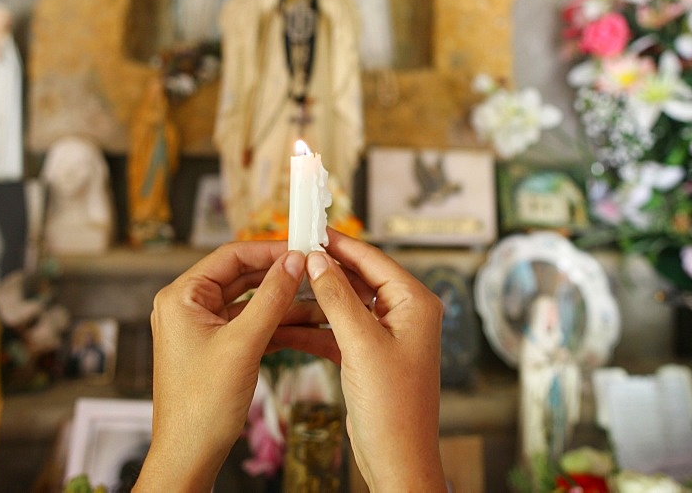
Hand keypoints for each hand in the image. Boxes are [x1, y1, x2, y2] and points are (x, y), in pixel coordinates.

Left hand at [134, 241, 306, 491]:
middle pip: (242, 277)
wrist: (190, 455)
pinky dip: (278, 324)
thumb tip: (294, 262)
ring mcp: (204, 328)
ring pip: (251, 302)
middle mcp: (189, 307)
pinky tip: (307, 323)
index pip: (231, 257)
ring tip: (319, 300)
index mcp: (181, 297)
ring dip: (284, 302)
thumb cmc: (201, 405)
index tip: (302, 248)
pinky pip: (252, 325)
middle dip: (281, 276)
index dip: (269, 251)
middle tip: (315, 270)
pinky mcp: (218, 348)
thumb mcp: (243, 344)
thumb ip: (271, 298)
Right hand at [278, 229, 446, 491]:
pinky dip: (312, 329)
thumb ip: (337, 298)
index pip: (372, 258)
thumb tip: (318, 260)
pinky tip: (282, 325)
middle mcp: (403, 313)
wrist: (397, 460)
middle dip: (321, 272)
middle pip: (356, 278)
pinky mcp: (368, 356)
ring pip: (342, 305)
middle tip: (287, 258)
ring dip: (311, 303)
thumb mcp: (360, 345)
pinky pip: (336, 331)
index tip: (308, 230)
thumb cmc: (394, 408)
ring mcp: (385, 335)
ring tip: (277, 292)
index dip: (339, 243)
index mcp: (414, 302)